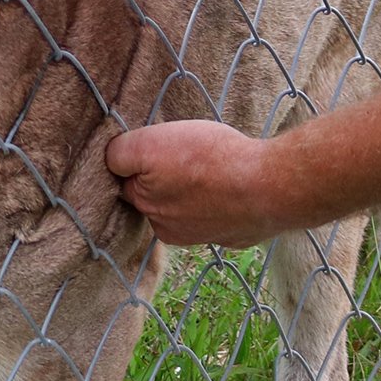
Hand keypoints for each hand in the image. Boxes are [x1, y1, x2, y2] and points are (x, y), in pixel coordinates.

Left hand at [105, 120, 291, 248]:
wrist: (268, 187)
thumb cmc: (209, 160)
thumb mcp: (151, 144)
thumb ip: (122, 154)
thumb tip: (112, 160)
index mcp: (148, 208)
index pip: (127, 183)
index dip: (138, 162)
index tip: (155, 150)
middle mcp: (170, 229)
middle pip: (156, 198)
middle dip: (163, 180)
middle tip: (184, 157)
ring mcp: (203, 235)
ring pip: (185, 208)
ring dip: (191, 192)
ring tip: (209, 169)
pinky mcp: (233, 235)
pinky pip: (217, 214)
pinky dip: (219, 202)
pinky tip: (229, 185)